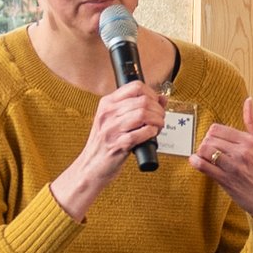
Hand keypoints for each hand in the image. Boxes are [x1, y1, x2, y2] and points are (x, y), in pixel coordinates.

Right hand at [50, 80, 166, 218]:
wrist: (90, 166)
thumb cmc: (105, 143)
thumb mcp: (114, 120)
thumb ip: (136, 108)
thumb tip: (161, 99)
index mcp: (107, 104)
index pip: (135, 86)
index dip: (151, 93)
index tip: (156, 103)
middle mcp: (108, 114)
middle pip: (142, 101)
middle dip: (158, 110)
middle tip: (160, 118)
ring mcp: (111, 129)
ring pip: (143, 115)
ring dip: (157, 120)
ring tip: (158, 126)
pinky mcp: (117, 145)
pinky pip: (140, 134)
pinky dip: (151, 133)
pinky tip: (151, 135)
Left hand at [188, 97, 252, 224]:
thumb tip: (248, 101)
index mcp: (251, 142)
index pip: (219, 129)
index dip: (213, 134)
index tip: (215, 140)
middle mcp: (242, 152)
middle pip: (210, 138)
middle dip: (206, 142)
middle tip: (209, 149)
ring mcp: (233, 167)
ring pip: (205, 149)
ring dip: (201, 152)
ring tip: (204, 156)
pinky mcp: (226, 181)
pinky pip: (204, 166)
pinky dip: (196, 162)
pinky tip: (196, 161)